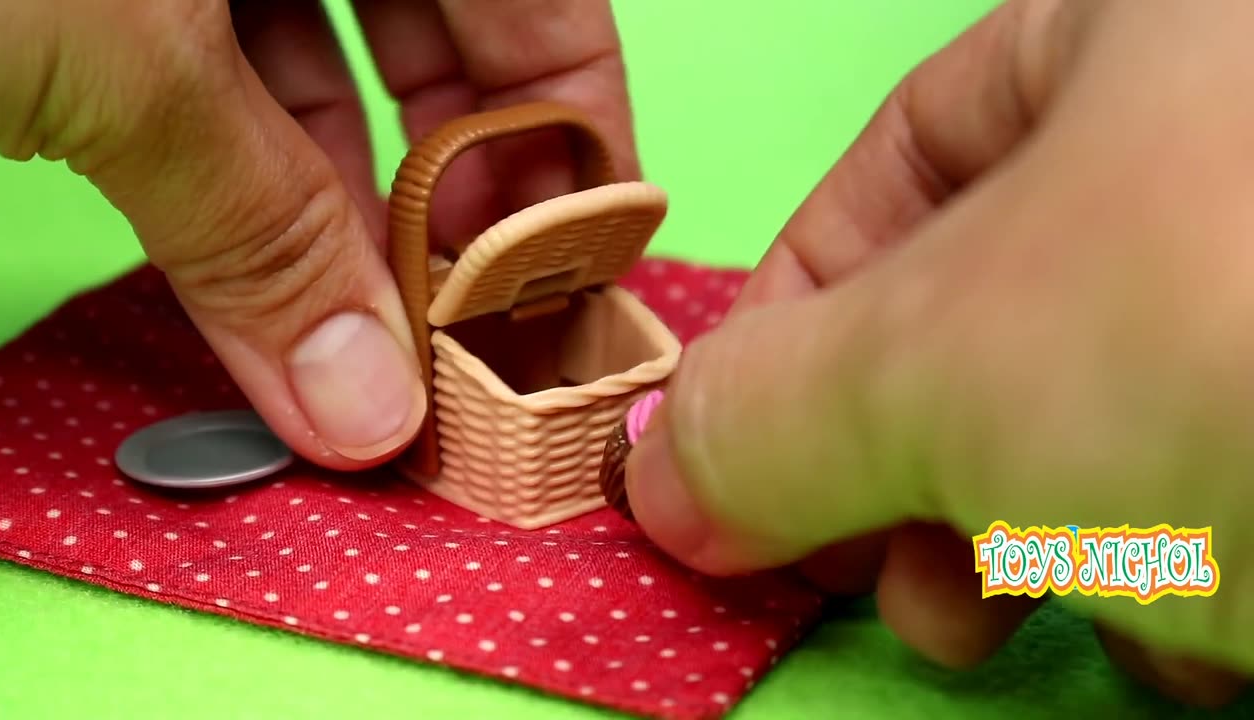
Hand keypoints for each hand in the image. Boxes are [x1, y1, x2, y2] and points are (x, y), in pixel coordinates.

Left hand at [0, 0, 638, 467]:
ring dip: (347, 220)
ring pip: (320, 81)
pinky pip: (218, 97)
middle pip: (445, 46)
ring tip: (371, 352)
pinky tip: (269, 301)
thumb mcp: (120, 62)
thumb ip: (254, 225)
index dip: (584, 128)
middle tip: (472, 330)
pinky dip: (244, 196)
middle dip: (462, 192)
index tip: (586, 264)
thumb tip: (370, 402)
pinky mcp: (124, 10)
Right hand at [626, 0, 1253, 706]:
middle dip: (912, 472)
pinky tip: (1212, 640)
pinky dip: (1194, 580)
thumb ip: (764, 413)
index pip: (890, 175)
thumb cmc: (1241, 327)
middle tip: (884, 585)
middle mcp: (1244, 134)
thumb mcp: (941, 364)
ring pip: (1120, 418)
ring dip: (1044, 549)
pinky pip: (1238, 479)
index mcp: (1135, 31)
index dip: (786, 334)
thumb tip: (657, 479)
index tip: (725, 479)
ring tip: (1034, 621)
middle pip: (1000, 314)